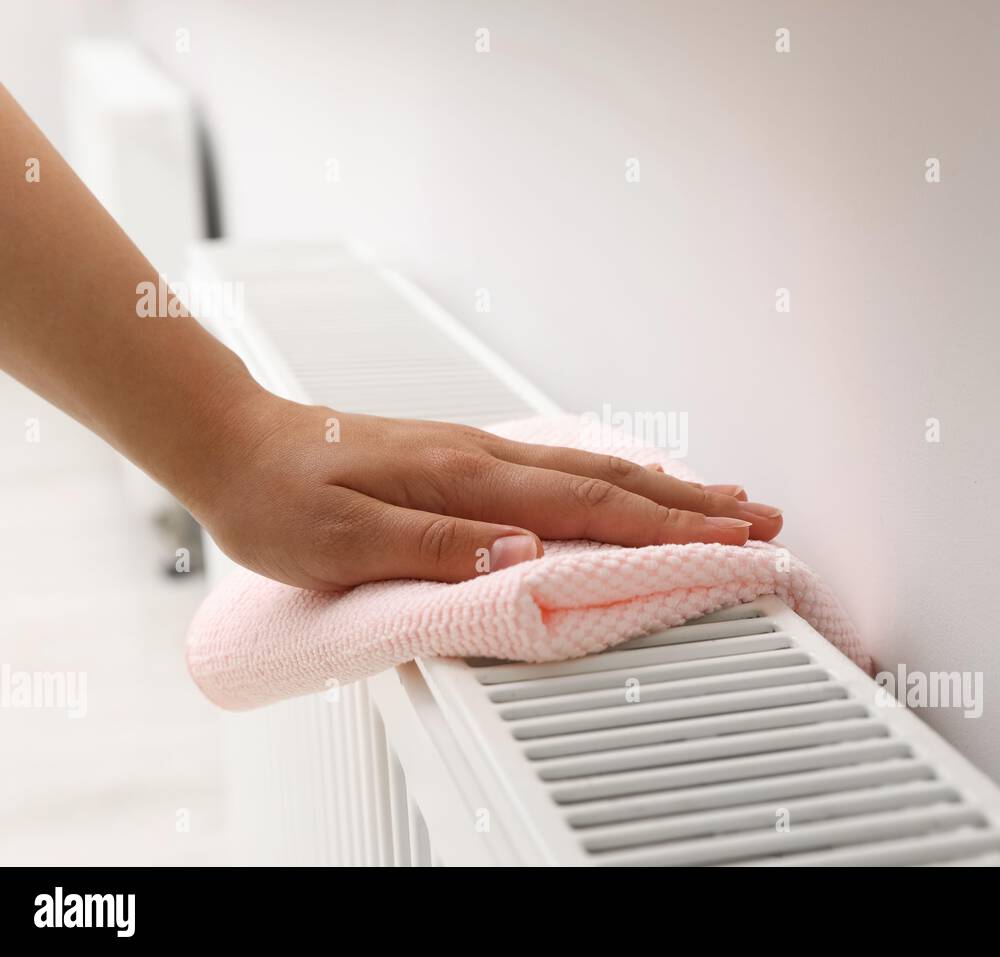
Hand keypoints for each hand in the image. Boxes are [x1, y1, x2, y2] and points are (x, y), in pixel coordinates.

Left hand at [188, 391, 783, 589]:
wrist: (239, 443)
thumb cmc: (283, 496)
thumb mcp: (343, 539)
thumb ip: (436, 547)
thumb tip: (524, 552)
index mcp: (468, 481)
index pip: (589, 509)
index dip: (665, 529)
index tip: (729, 540)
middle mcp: (487, 459)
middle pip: (613, 481)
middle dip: (693, 505)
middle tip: (760, 516)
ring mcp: (481, 455)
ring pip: (595, 469)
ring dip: (666, 488)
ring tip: (722, 497)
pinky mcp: (467, 462)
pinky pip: (564, 470)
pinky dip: (617, 480)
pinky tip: (629, 485)